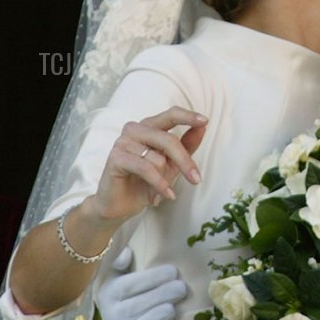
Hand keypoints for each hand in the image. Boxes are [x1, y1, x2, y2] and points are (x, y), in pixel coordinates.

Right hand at [89, 106, 208, 222]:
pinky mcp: (115, 158)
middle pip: (169, 139)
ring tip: (162, 190)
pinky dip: (159, 184)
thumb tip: (202, 126)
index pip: (171, 114)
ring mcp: (122, 142)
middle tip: (196, 180)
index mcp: (149, 126)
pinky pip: (146, 169)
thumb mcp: (172, 163)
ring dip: (165, 179)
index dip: (188, 117)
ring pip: (158, 158)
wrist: (121, 205)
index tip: (205, 121)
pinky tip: (165, 194)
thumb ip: (187, 144)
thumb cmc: (146, 181)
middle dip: (185, 162)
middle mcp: (134, 130)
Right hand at [97, 247, 186, 319]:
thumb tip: (126, 253)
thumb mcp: (114, 280)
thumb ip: (119, 265)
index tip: (173, 271)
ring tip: (173, 308)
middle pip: (137, 305)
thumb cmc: (117, 302)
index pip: (130, 285)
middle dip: (162, 295)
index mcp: (108, 294)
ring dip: (159, 316)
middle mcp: (109, 316)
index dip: (152, 278)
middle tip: (181, 288)